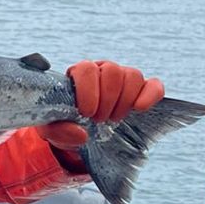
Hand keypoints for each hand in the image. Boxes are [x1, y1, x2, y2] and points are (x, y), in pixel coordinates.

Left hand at [38, 60, 164, 149]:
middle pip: (112, 71)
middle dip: (106, 100)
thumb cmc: (65, 125)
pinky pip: (153, 85)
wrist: (81, 132)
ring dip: (124, 101)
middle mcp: (101, 70)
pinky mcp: (141, 91)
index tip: (86, 113)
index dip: (88, 91)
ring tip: (113, 119)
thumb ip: (58, 131)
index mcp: (78, 74)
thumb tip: (81, 134)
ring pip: (132, 75)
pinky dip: (150, 95)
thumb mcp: (52, 130)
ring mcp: (123, 79)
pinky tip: (140, 108)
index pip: (86, 69)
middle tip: (98, 120)